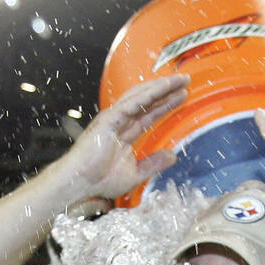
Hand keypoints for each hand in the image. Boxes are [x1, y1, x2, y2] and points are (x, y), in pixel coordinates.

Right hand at [62, 74, 189, 200]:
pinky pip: (132, 103)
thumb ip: (154, 163)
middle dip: (167, 90)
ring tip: (179, 80)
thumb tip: (172, 156)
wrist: (80, 183)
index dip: (166, 104)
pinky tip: (163, 88)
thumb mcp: (135, 173)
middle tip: (185, 81)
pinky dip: (148, 94)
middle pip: (147, 101)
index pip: (150, 113)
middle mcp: (120, 122)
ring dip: (161, 87)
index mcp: (125, 133)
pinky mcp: (108, 119)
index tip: (182, 96)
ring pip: (141, 97)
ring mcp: (113, 118)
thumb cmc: (98, 180)